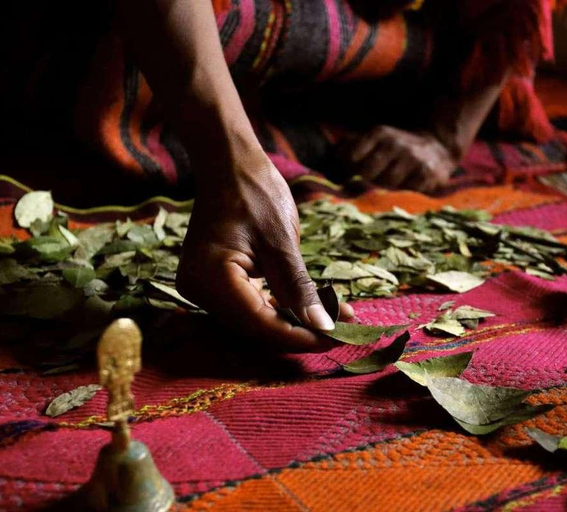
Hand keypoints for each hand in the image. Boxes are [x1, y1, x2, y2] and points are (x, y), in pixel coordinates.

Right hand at [177, 148, 352, 351]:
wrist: (229, 164)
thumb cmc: (254, 192)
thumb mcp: (282, 241)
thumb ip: (299, 288)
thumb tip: (323, 326)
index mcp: (210, 279)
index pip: (260, 324)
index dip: (301, 336)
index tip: (338, 338)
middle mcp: (199, 290)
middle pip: (257, 326)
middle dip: (301, 330)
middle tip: (343, 330)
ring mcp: (204, 287)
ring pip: (256, 318)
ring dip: (294, 320)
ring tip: (336, 319)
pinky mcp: (216, 282)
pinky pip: (251, 304)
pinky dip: (281, 306)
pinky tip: (311, 308)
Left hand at [340, 126, 456, 193]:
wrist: (438, 146)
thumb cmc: (398, 147)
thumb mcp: (378, 138)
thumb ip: (354, 144)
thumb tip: (333, 155)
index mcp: (379, 133)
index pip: (351, 156)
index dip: (349, 168)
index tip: (353, 171)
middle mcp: (395, 143)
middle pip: (367, 173)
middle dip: (369, 179)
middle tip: (376, 178)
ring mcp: (411, 158)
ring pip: (387, 184)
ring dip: (388, 186)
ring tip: (394, 178)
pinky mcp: (427, 173)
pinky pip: (407, 189)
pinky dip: (408, 188)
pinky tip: (411, 180)